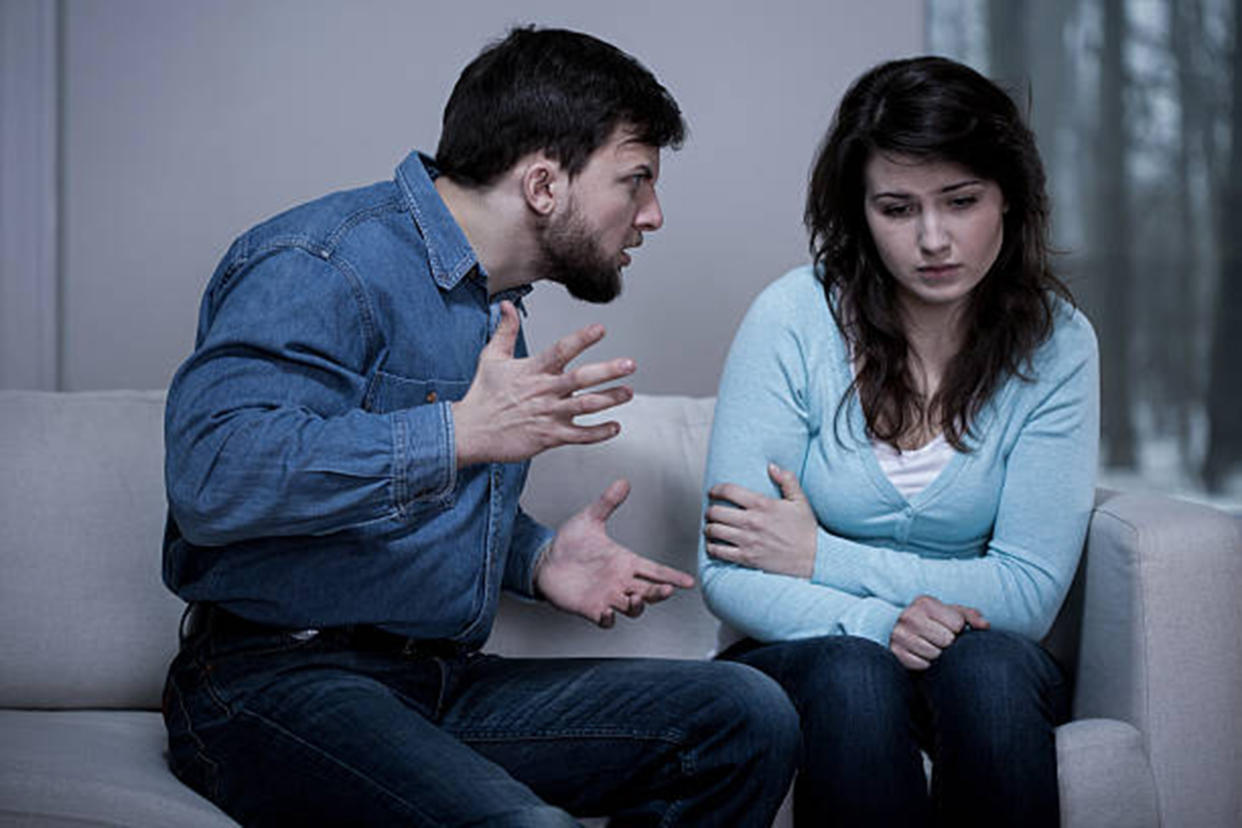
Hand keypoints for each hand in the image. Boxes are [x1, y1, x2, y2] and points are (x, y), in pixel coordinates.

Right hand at [452, 301, 635, 466]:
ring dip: (610, 400)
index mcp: (533, 370)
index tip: (600, 329)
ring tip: (628, 392)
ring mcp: (548, 415)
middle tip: (630, 364)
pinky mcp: (548, 437)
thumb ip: (505, 330)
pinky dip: (599, 433)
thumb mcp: (491, 357)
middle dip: (608, 371)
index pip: (561, 350)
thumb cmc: (482, 395)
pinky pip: (580, 436)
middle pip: (581, 379)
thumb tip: (506, 305)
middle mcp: (544, 391)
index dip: (581, 339)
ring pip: (586, 407)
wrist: (470, 432)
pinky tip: (614, 427)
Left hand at [536, 479, 695, 627]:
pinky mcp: (591, 608)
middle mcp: (620, 581)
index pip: (655, 570)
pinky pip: (606, 620)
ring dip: (638, 605)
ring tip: (636, 597)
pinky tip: (608, 612)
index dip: (672, 576)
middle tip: (666, 590)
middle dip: (660, 593)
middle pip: (650, 592)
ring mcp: (607, 596)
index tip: (688, 582)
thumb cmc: (569, 543)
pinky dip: (610, 619)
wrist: (544, 561)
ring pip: (633, 608)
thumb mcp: (590, 519)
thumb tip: (623, 483)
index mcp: (625, 562)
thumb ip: (607, 502)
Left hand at [703, 464, 817, 578]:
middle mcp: (752, 521)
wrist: (814, 559)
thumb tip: (772, 466)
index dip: (716, 490)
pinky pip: (718, 551)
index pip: (729, 491)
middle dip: (710, 510)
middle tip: (712, 512)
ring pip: (714, 530)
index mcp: (762, 505)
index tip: (713, 492)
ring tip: (711, 527)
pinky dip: (712, 547)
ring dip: (709, 528)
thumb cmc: (806, 531)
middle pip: (716, 511)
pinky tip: (714, 545)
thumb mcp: (800, 501)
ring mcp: (747, 541)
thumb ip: (787, 480)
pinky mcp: (746, 558)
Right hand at [889, 594, 989, 669]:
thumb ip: (971, 616)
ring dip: (938, 655)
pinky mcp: (895, 651)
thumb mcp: (953, 614)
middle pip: (946, 640)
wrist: (906, 632)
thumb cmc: (935, 622)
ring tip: (933, 647)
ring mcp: (899, 634)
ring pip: (934, 654)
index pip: (956, 624)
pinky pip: (921, 664)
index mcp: (925, 602)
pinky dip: (926, 664)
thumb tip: (985, 626)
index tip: (950, 629)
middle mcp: (909, 615)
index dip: (958, 630)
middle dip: (949, 643)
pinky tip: (923, 655)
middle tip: (942, 641)